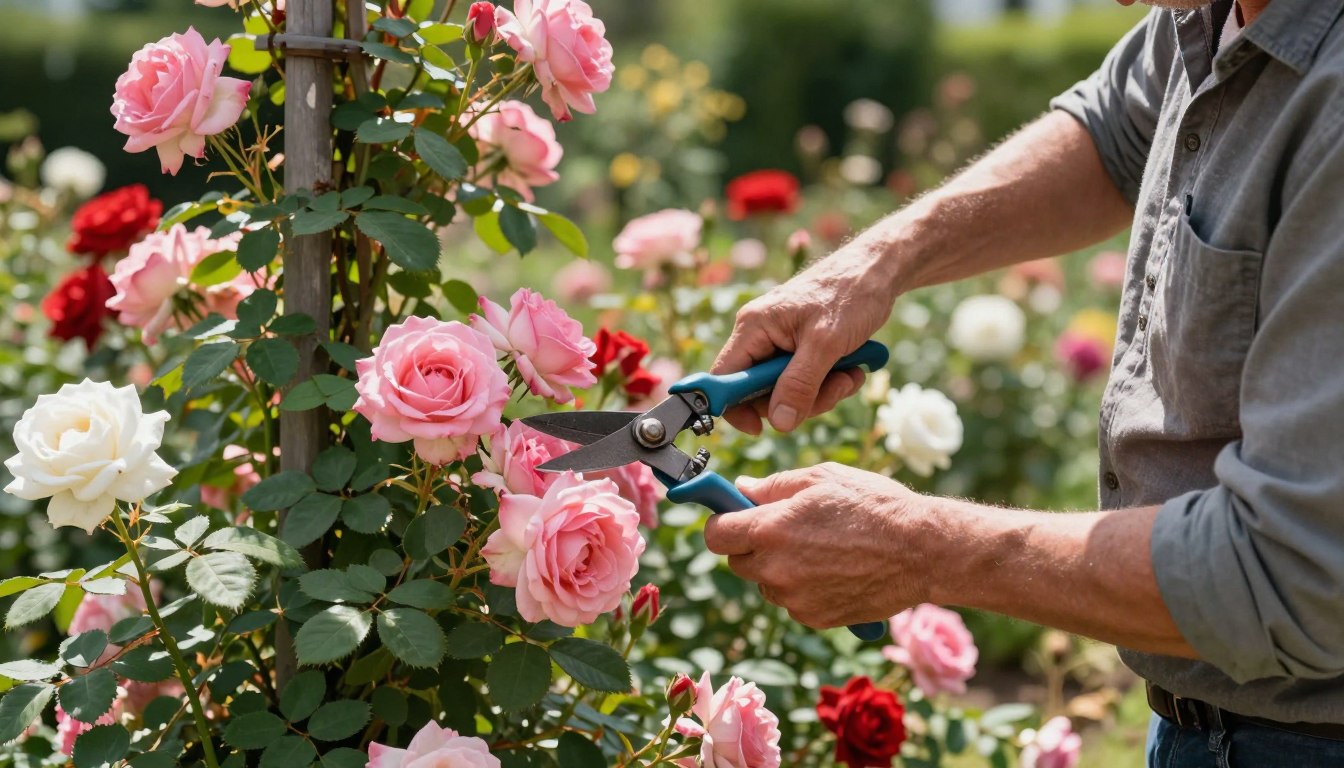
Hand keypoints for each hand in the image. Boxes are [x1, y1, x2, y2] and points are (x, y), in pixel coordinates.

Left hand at [702, 463, 932, 628]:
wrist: (921, 550)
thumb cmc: (873, 505)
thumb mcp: (821, 478)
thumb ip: (772, 485)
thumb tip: (740, 490)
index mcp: (770, 530)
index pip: (715, 534)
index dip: (722, 521)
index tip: (733, 515)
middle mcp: (776, 569)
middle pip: (738, 561)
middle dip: (752, 544)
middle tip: (786, 528)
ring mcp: (794, 599)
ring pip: (766, 583)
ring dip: (779, 568)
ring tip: (820, 548)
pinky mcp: (815, 618)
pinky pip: (793, 602)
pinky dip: (803, 588)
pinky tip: (834, 569)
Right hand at [711, 245, 897, 433]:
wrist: (878, 271)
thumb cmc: (850, 293)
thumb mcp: (826, 343)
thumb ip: (799, 384)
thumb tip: (779, 423)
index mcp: (754, 327)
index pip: (724, 378)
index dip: (735, 407)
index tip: (761, 428)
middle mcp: (761, 336)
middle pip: (760, 392)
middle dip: (799, 400)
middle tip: (833, 389)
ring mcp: (781, 343)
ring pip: (788, 392)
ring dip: (822, 393)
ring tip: (849, 375)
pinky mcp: (801, 348)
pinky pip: (806, 382)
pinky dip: (829, 383)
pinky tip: (851, 369)